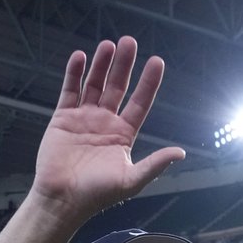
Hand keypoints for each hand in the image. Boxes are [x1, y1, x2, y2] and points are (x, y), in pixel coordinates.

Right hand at [32, 37, 184, 220]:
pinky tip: (81, 57)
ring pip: (94, 84)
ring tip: (108, 45)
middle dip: (124, 65)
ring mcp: (83, 119)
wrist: (62, 200)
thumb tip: (180, 153)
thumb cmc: (96, 195)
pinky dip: (74, 74)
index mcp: (123, 135)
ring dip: (101, 64)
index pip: (140, 102)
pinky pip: (70, 91)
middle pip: (117, 87)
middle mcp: (105, 123)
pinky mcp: (63, 119)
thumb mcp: (131, 180)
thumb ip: (155, 164)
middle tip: (129, 42)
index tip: (157, 62)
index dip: (148, 83)